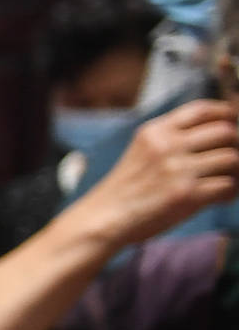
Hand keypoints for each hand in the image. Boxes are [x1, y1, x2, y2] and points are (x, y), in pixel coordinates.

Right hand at [63, 99, 238, 248]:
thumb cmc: (127, 188)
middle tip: (228, 161)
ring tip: (225, 182)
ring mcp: (178, 169)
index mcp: (155, 131)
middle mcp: (167, 146)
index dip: (225, 114)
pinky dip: (230, 193)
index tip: (231, 124)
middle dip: (234, 145)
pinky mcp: (187, 194)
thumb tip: (221, 132)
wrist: (104, 218)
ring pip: (232, 158)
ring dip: (235, 172)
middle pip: (225, 132)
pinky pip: (228, 186)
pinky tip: (220, 198)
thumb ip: (172, 138)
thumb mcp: (142, 151)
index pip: (202, 110)